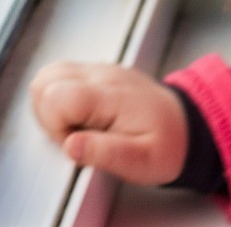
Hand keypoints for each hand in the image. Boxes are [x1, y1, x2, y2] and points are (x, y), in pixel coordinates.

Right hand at [29, 61, 187, 184]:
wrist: (185, 124)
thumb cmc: (166, 142)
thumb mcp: (141, 161)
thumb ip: (105, 153)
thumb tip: (70, 145)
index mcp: (110, 95)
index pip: (56, 94)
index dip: (55, 124)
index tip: (73, 141)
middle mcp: (101, 75)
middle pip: (45, 80)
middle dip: (48, 114)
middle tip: (74, 134)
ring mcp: (98, 69)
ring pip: (48, 74)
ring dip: (50, 104)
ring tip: (76, 125)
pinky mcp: (96, 71)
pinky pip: (61, 75)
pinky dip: (59, 96)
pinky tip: (80, 115)